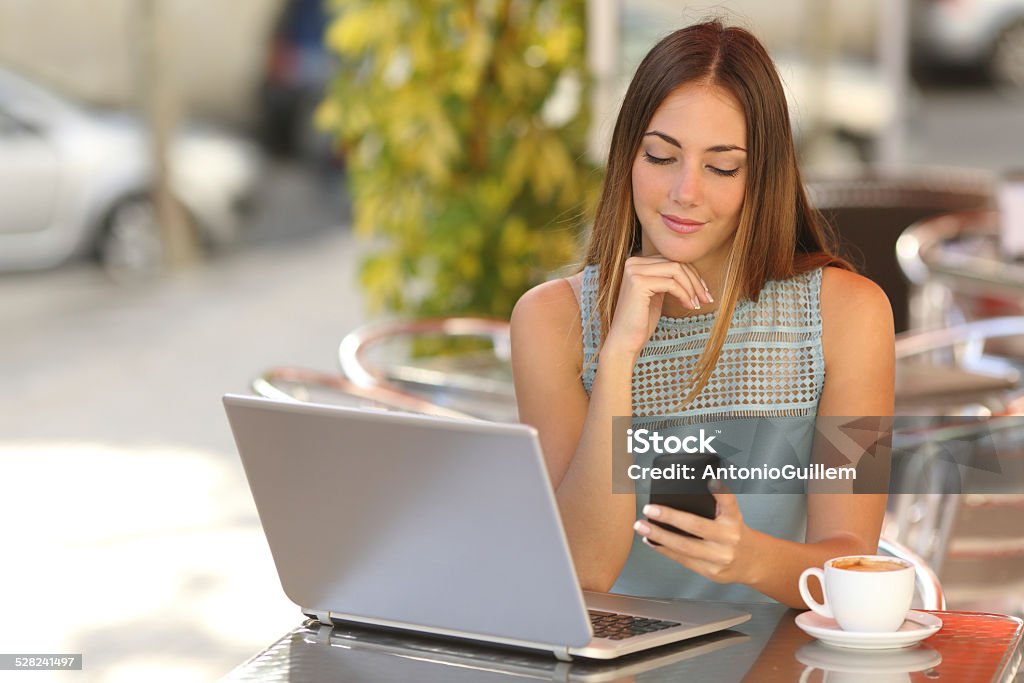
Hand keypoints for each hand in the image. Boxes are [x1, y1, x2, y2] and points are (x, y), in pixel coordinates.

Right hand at [604, 256, 712, 359]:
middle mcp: (633, 263)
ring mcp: (634, 272)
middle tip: (706, 299)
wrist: (625, 341)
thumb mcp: (657, 294)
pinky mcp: (638, 283)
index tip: (703, 291)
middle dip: (695, 281)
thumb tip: (693, 271)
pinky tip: (688, 307)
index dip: (692, 274)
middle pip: (676, 263)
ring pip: (676, 270)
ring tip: (697, 304)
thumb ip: (667, 279)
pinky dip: (685, 295)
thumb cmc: (641, 321)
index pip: (672, 260)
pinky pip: (672, 284)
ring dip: (692, 288)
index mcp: (637, 263)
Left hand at [632, 483, 753, 584]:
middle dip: (669, 518)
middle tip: (649, 509)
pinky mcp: (710, 572)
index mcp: (734, 519)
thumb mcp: (731, 515)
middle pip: (696, 526)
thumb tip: (683, 493)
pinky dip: (664, 550)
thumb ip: (715, 505)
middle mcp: (729, 538)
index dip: (720, 491)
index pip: (729, 502)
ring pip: (684, 547)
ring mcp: (720, 557)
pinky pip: (683, 560)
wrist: (751, 561)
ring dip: (659, 536)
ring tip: (642, 526)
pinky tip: (652, 541)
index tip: (711, 481)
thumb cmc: (734, 533)